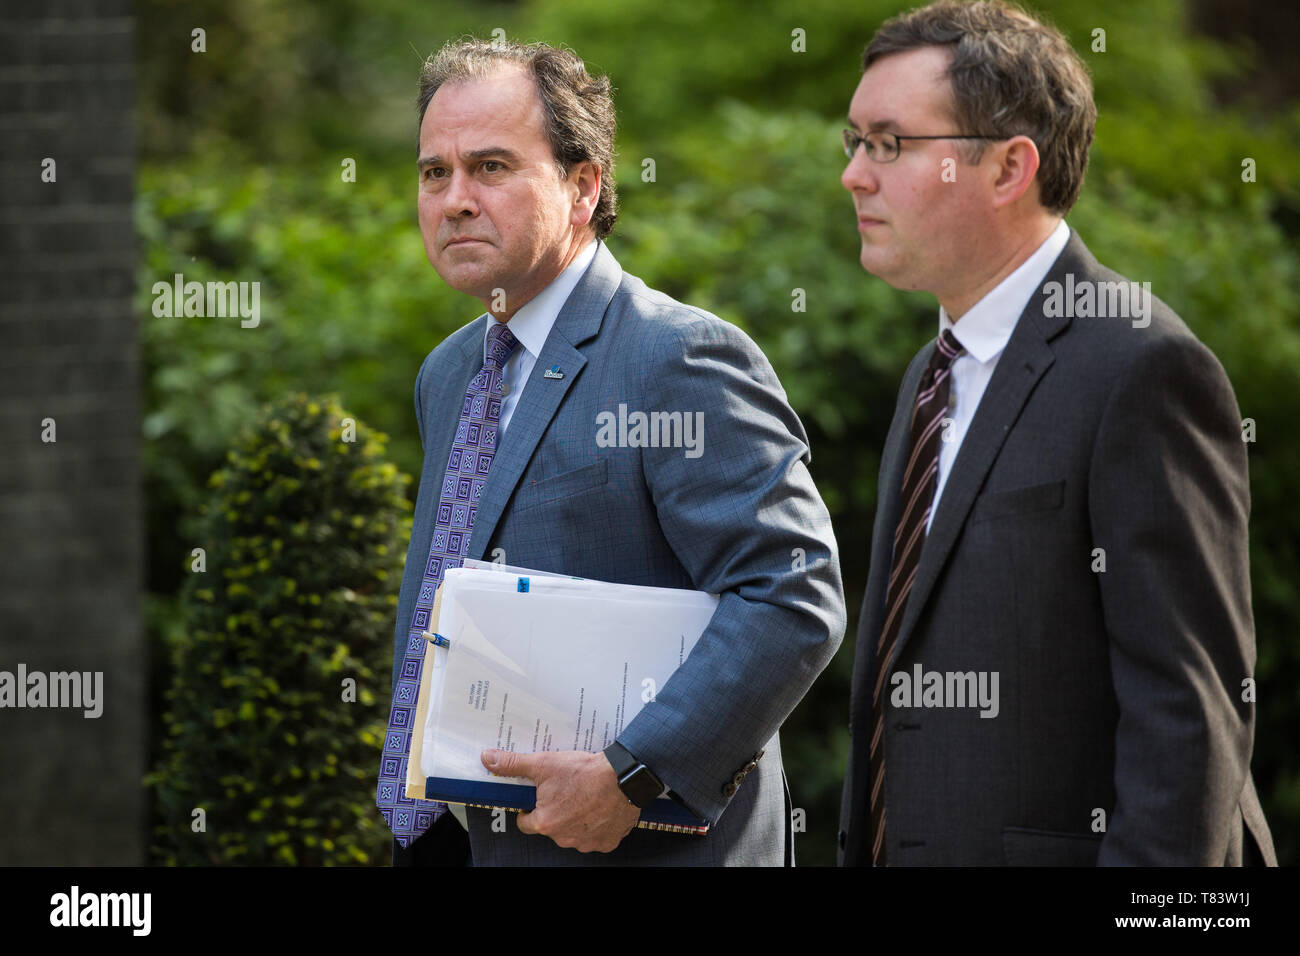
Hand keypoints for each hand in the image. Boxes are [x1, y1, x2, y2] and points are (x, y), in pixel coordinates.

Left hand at [481, 748, 639, 852]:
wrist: (624, 776)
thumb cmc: (585, 772)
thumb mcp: (544, 763)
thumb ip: (513, 764)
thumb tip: (488, 759)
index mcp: (545, 823)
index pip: (526, 822)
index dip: (531, 808)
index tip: (541, 796)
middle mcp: (564, 838)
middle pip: (551, 827)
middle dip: (555, 811)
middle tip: (566, 791)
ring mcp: (586, 843)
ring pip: (573, 833)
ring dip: (576, 819)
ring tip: (584, 796)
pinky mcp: (607, 842)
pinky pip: (595, 837)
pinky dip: (596, 824)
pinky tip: (599, 806)